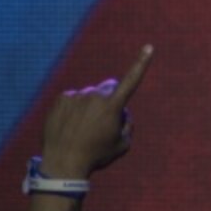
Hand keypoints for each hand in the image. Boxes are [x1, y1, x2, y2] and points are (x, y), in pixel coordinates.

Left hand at [39, 45, 152, 177]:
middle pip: (108, 87)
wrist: (63, 162)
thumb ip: (128, 126)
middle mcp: (94, 96)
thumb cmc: (96, 155)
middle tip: (104, 120)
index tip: (148, 47)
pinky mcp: (61, 99)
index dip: (141, 63)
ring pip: (90, 95)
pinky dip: (75, 108)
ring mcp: (76, 96)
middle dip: (111, 97)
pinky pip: (73, 99)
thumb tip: (122, 113)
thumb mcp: (122, 145)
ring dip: (91, 105)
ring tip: (83, 128)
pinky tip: (71, 124)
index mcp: (112, 107)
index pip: (131, 80)